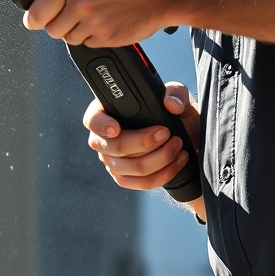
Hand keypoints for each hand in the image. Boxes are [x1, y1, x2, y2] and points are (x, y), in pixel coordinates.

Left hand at [24, 0, 172, 46]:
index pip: (37, 12)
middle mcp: (79, 3)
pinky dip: (92, 36)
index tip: (35, 18)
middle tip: (67, 14)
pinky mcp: (106, 38)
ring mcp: (93, 23)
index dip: (33, 18)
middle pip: (51, 29)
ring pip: (68, 38)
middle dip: (56, 23)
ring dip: (74, 30)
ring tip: (90, 15)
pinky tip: (103, 20)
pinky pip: (87, 44)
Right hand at [84, 82, 204, 219]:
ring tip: (177, 144)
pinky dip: (165, 173)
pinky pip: (143, 183)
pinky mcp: (126, 179)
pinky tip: (178, 160)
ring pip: (133, 167)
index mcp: (107, 112)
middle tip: (166, 132)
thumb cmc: (170, 111)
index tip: (116, 129)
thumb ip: (175, 93)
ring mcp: (112, 161)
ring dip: (161, 158)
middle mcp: (104, 139)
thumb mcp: (176, 94)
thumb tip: (171, 104)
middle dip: (144, 142)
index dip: (102, 126)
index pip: (93, 120)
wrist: (181, 134)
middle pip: (116, 147)